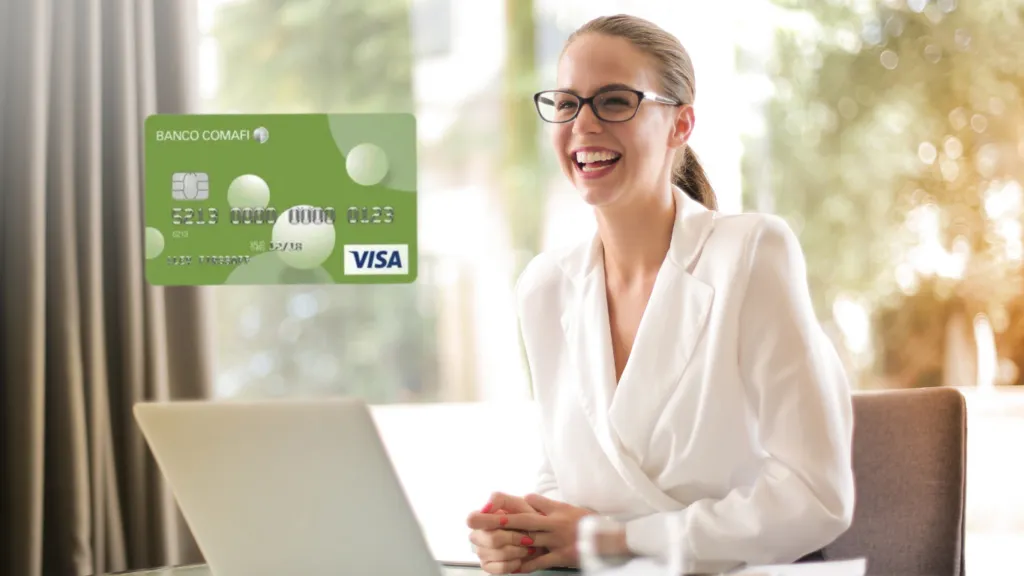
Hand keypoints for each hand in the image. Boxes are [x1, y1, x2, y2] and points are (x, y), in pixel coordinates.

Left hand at [470, 493, 595, 572]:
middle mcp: (553, 523)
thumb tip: (527, 497)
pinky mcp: (561, 556)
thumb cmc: (587, 523)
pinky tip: (512, 568)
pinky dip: (525, 565)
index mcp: (555, 510)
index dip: (509, 503)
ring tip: (487, 542)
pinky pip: (540, 561)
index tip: (488, 503)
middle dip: (497, 519)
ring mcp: (557, 540)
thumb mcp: (568, 508)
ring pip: (528, 539)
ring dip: (506, 542)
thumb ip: (547, 505)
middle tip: (475, 518)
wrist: (609, 539)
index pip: (529, 502)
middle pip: (522, 519)